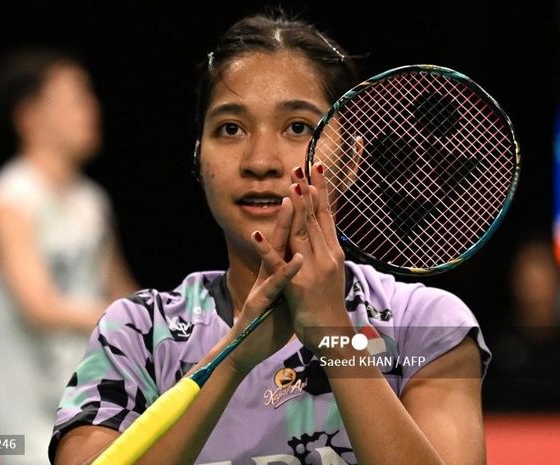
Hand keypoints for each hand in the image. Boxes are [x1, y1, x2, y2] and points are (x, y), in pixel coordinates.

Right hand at [225, 202, 302, 374]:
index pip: (292, 234)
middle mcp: (269, 270)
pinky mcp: (260, 301)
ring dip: (283, 227)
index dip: (301, 211)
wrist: (248, 348)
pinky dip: (287, 270)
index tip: (311, 186)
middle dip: (292, 206)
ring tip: (291, 203)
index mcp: (278, 268)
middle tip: (298, 177)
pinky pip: (276, 284)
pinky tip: (298, 258)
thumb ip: (292, 274)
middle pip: (283, 234)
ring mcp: (264, 284)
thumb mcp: (285, 293)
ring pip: (274, 251)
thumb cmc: (269, 321)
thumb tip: (306, 258)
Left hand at [283, 163, 354, 352]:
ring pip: (303, 234)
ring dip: (296, 210)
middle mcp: (326, 257)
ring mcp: (313, 270)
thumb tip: (322, 231)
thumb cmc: (328, 305)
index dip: (320, 190)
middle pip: (316, 218)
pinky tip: (256, 235)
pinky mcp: (296, 286)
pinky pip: (278, 265)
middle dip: (308, 191)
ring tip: (290, 189)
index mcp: (332, 252)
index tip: (316, 167)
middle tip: (301, 166)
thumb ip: (325, 252)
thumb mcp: (329, 273)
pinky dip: (267, 250)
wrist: (333, 336)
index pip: (326, 215)